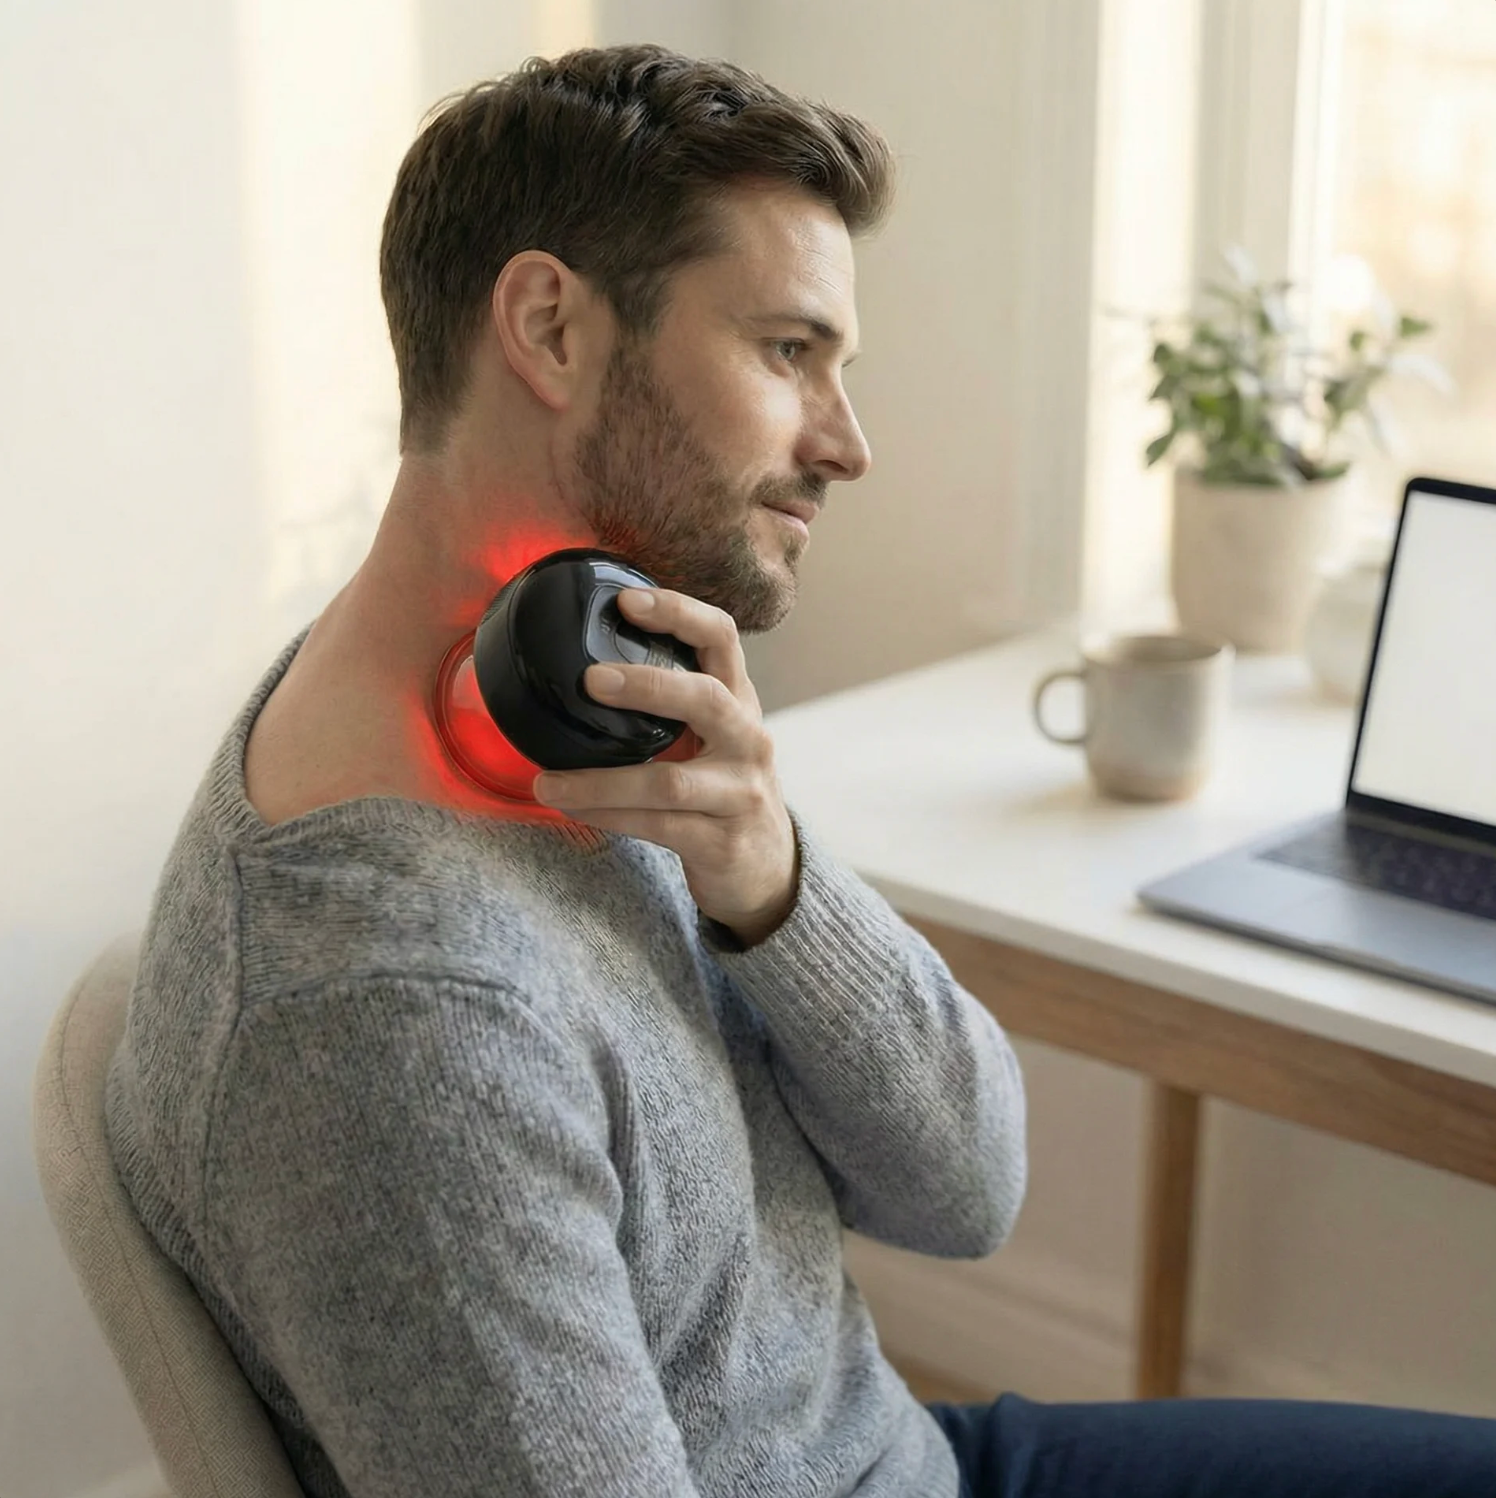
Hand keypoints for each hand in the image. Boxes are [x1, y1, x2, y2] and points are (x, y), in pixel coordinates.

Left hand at [531, 587, 799, 945]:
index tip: (627, 601)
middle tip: (590, 681)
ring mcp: (740, 793)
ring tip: (546, 782)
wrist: (767, 868)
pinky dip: (608, 816)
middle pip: (706, 700)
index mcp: (739, 701)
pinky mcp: (722, 842)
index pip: (721, 638)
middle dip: (648, 686)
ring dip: (600, 781)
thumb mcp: (711, 736)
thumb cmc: (721, 788)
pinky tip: (571, 809)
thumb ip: (669, 702)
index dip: (679, 612)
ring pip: (669, 781)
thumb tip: (578, 666)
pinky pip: (657, 826)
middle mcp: (748, 740)